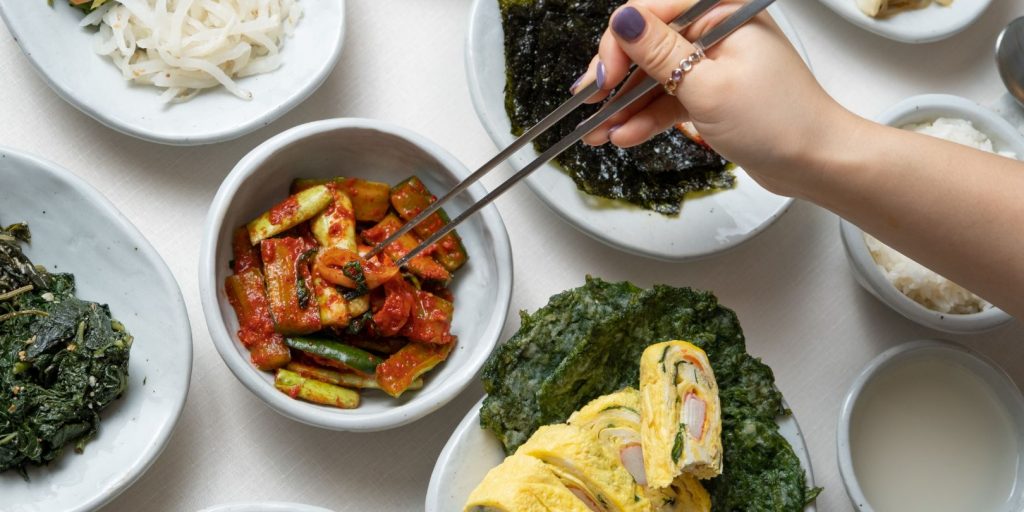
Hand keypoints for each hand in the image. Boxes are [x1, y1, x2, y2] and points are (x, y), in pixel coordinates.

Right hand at [574, 0, 857, 198]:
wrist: (814, 161)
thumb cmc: (779, 120)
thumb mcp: (708, 86)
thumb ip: (660, 53)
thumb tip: (623, 20)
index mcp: (721, 9)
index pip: (652, 11)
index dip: (619, 44)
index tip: (604, 79)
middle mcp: (715, 28)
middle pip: (647, 44)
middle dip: (616, 78)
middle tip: (591, 105)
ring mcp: (712, 61)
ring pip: (653, 75)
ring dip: (625, 105)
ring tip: (599, 132)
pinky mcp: (711, 90)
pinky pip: (668, 98)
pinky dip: (647, 117)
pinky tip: (625, 135)